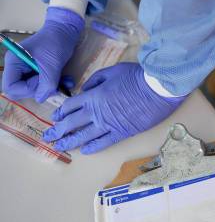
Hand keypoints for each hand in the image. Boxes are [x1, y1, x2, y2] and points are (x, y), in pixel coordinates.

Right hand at [2, 7, 83, 102]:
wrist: (67, 29)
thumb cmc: (56, 41)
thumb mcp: (52, 64)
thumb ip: (46, 83)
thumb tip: (41, 99)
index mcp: (14, 62)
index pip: (11, 87)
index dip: (27, 90)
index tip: (42, 83)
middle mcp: (18, 66)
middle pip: (22, 89)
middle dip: (40, 89)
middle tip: (54, 83)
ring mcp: (29, 68)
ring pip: (35, 88)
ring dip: (51, 87)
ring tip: (65, 81)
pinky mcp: (40, 70)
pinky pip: (44, 83)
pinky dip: (55, 84)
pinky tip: (66, 80)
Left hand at [42, 63, 185, 153]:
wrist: (158, 89)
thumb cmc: (137, 77)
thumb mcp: (112, 71)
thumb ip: (95, 80)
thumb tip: (85, 90)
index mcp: (93, 96)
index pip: (70, 106)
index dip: (60, 112)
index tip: (55, 117)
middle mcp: (97, 113)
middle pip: (72, 123)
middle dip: (58, 130)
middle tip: (48, 137)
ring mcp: (109, 125)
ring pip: (84, 136)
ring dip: (70, 141)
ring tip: (60, 147)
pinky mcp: (121, 132)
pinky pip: (103, 142)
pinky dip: (93, 147)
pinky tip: (85, 150)